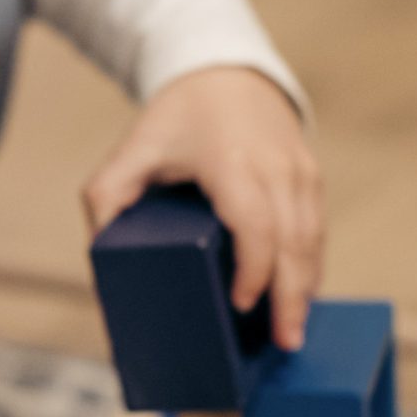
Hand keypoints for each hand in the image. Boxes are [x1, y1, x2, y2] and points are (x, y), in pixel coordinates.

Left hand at [81, 65, 324, 350]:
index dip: (255, 270)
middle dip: (291, 297)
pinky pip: (316, 229)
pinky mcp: (312, 177)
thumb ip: (107, 199)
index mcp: (233, 162)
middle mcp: (276, 167)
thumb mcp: (131, 152)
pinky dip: (309, 265)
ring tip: (292, 332)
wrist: (224, 72)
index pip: (256, 226)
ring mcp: (301, 171)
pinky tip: (298, 296)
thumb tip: (100, 261)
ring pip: (312, 239)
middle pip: (294, 242)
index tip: (243, 305)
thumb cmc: (176, 118)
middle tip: (285, 343)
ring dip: (305, 287)